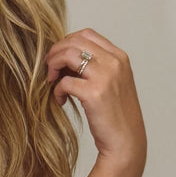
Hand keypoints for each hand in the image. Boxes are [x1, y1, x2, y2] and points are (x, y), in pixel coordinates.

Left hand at [45, 28, 145, 170]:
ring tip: (52, 81)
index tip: (60, 58)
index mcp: (119, 57)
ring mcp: (105, 76)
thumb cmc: (116, 116)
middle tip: (49, 69)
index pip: (87, 34)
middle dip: (56, 52)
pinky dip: (57, 90)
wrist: (126, 142)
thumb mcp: (112, 83)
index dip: (67, 43)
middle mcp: (114, 62)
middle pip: (75, 41)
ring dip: (54, 66)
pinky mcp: (94, 93)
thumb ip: (96, 67)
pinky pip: (65, 82)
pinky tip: (61, 100)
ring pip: (68, 55)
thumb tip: (67, 57)